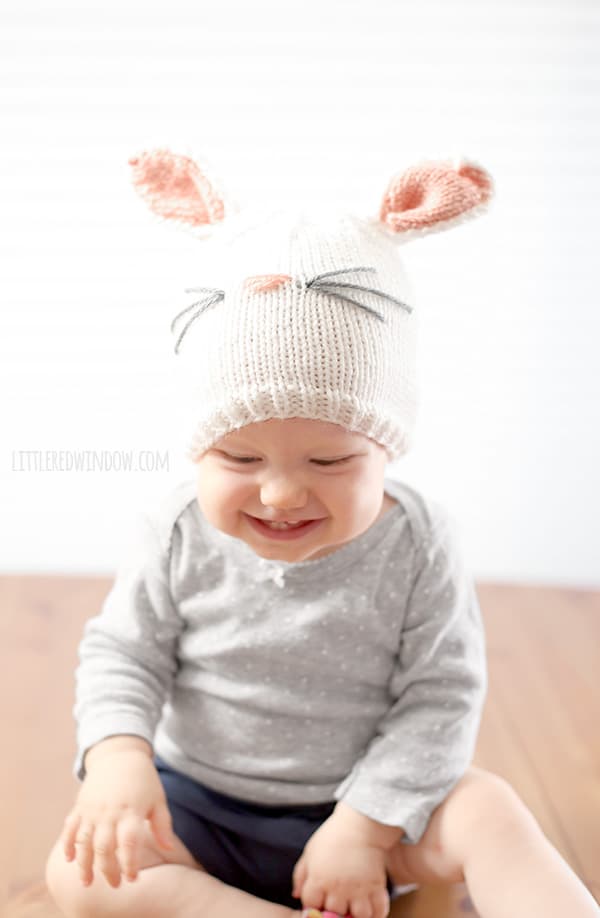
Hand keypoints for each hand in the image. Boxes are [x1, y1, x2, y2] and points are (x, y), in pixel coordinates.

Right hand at [61, 741, 176, 888]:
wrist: (119, 755)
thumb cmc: (143, 780)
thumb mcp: (158, 799)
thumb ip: (163, 825)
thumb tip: (169, 848)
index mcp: (131, 811)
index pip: (129, 843)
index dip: (129, 863)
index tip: (132, 879)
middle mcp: (109, 812)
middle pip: (104, 847)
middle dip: (108, 870)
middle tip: (115, 885)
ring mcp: (92, 810)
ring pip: (84, 841)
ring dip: (84, 864)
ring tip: (87, 883)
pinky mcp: (80, 806)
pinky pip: (69, 828)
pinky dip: (67, 844)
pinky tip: (69, 860)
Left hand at [292, 813, 389, 917]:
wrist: (360, 824)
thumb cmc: (332, 836)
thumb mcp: (310, 852)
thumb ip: (301, 875)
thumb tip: (296, 895)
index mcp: (319, 879)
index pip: (311, 906)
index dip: (314, 905)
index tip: (319, 900)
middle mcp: (337, 888)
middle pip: (334, 916)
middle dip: (334, 912)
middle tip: (337, 904)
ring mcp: (358, 889)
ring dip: (355, 916)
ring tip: (354, 909)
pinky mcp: (376, 886)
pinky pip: (379, 911)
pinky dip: (376, 914)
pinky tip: (370, 908)